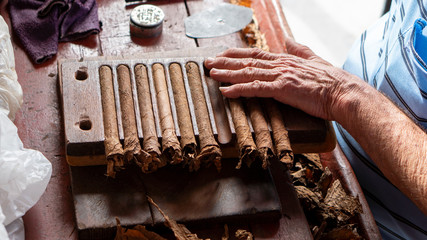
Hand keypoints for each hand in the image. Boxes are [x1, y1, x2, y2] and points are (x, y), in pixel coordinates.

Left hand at [204, 38, 364, 120]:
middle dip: (225, 61)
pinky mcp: (282, 89)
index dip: (236, 54)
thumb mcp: (313, 59)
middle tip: (208, 62)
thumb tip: (288, 39)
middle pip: (246, 61)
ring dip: (227, 73)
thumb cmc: (330, 81)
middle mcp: (280, 65)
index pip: (255, 53)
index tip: (222, 54)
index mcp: (285, 59)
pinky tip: (226, 91)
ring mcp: (280, 76)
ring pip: (247, 73)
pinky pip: (255, 89)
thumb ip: (299, 49)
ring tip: (211, 73)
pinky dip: (238, 89)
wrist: (342, 93)